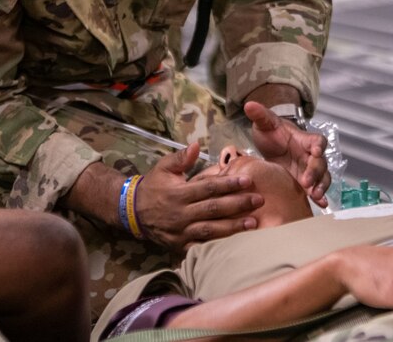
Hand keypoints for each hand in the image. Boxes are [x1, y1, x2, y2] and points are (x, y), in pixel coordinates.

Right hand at [136, 143, 262, 250]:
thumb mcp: (164, 167)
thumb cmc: (154, 186)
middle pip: (214, 208)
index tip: (248, 180)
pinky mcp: (180, 245)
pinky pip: (200, 247)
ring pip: (210, 230)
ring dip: (233, 227)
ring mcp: (180, 232)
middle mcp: (181, 213)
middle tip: (259, 200)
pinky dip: (217, 246)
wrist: (133, 212)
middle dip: (238, 204)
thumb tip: (197, 145)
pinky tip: (235, 245)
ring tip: (253, 223)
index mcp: (179, 193)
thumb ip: (182, 157)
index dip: (229, 184)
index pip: (209, 187)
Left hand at [244, 100, 329, 205]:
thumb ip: (260, 115)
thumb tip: (249, 104)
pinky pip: (315, 190)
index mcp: (304, 139)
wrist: (271, 146)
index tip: (317, 151)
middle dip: (316, 172)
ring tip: (316, 197)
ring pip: (323, 177)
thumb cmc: (271, 133)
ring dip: (321, 186)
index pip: (317, 140)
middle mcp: (310, 155)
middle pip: (321, 162)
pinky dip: (319, 197)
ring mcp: (309, 170)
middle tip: (307, 182)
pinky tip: (319, 205)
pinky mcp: (305, 183)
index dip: (319, 145)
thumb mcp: (265, 124)